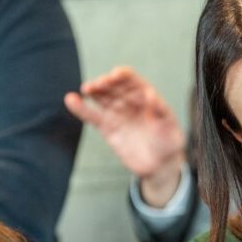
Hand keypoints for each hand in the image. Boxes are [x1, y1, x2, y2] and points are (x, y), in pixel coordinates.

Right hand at [64, 67, 187, 205]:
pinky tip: (71, 100)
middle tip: (99, 84)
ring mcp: (117, 113)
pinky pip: (92, 116)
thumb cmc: (168, 143)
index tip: (116, 75)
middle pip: (113, 86)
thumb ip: (161, 113)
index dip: (123, 76)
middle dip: (106, 83)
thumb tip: (152, 95)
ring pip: (101, 97)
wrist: (160, 165)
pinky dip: (81, 108)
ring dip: (93, 91)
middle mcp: (129, 101)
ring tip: (86, 89)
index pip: (132, 80)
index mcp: (146, 95)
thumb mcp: (170, 128)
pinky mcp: (107, 128)